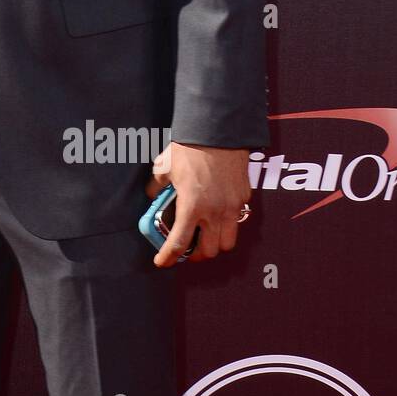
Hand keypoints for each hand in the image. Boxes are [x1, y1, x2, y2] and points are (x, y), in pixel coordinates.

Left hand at [145, 141, 250, 267]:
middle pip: (210, 251)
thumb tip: (153, 195)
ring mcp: (232, 207)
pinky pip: (237, 221)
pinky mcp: (243, 198)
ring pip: (228, 242)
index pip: (179, 243)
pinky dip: (227, 225)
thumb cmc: (189, 149)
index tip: (162, 263)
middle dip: (197, 254)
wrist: (217, 132)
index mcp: (191, 207)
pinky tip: (217, 215)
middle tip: (188, 249)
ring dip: (215, 244)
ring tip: (205, 237)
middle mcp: (214, 212)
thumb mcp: (164, 168)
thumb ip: (157, 186)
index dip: (168, 257)